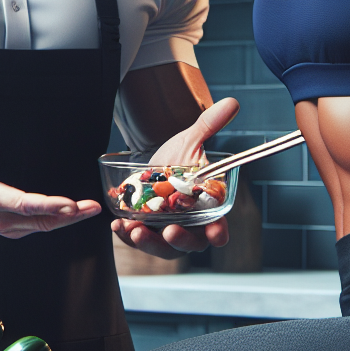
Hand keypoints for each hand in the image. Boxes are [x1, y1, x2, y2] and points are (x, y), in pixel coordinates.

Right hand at [0, 125, 101, 238]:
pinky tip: (76, 212)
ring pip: (43, 226)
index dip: (48, 206)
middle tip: (93, 206)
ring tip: (91, 209)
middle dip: (69, 215)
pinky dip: (59, 220)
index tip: (70, 204)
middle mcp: (0, 217)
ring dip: (69, 219)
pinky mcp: (13, 228)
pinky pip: (40, 226)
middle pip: (40, 220)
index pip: (23, 205)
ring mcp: (8, 227)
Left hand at [111, 97, 238, 258]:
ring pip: (162, 248)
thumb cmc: (179, 157)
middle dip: (179, 241)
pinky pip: (138, 239)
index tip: (214, 232)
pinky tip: (118, 225)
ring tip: (134, 228)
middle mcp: (190, 225)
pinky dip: (128, 236)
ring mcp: (167, 231)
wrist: (153, 161)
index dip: (218, 233)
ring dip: (148, 243)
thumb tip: (231, 102)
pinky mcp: (146, 230)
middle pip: (190, 244)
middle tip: (169, 232)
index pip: (219, 229)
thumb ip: (209, 125)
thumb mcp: (190, 141)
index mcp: (208, 209)